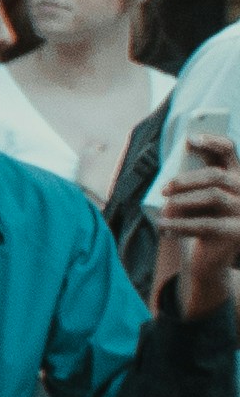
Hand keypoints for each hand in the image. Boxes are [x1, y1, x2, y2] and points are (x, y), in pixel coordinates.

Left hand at [154, 137, 239, 311]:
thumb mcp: (193, 200)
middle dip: (186, 180)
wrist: (209, 257)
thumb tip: (170, 178)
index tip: (190, 139)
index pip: (228, 150)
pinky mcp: (236, 232)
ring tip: (164, 209)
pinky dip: (180, 225)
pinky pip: (206, 225)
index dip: (212, 142)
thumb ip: (188, 185)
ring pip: (213, 197)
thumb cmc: (198, 220)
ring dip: (183, 202)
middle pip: (216, 175)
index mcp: (233, 176)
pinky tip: (163, 227)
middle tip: (164, 189)